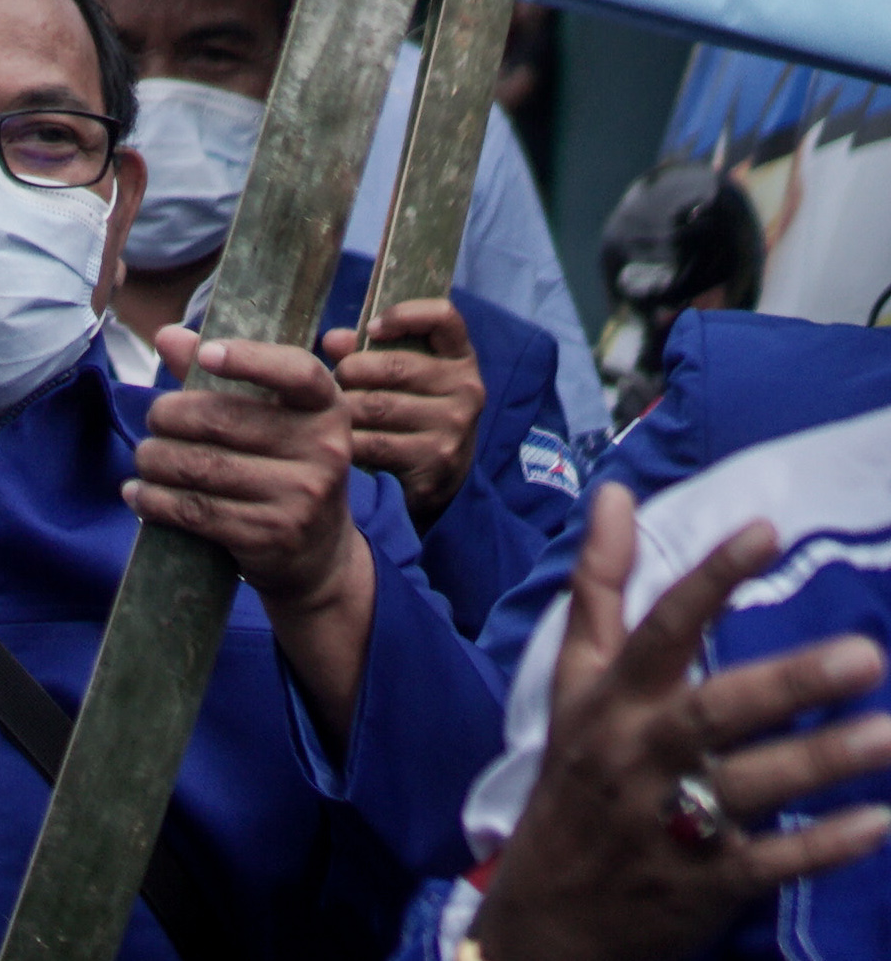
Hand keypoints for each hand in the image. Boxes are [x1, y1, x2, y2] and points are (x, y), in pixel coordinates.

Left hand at [137, 326, 375, 724]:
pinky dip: (155, 500)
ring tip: (146, 459)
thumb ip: (221, 376)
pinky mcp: (271, 535)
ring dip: (154, 460)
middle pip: (219, 419)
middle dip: (168, 417)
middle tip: (154, 422)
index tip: (207, 354)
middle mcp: (324, 450)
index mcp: (326, 409)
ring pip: (199, 466)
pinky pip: (195, 510)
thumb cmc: (282, 467)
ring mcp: (301, 497)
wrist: (318, 555)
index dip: (250, 359)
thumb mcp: (271, 419)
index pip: (297, 372)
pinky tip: (139, 493)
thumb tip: (168, 336)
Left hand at [323, 297, 485, 530]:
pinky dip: (347, 440)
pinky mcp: (434, 462)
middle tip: (337, 382)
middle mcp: (466, 390)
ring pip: (376, 406)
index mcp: (460, 359)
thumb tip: (334, 340)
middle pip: (394, 366)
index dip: (403, 314)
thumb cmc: (410, 412)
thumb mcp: (400, 376)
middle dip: (350, 371)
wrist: (441, 478)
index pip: (443, 316)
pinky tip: (340, 439)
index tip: (372, 329)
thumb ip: (366, 350)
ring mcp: (454, 428)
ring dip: (344, 408)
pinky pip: (372, 443)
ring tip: (335, 411)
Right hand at [474, 487, 890, 960]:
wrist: (551, 913)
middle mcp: (639, 754)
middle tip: (866, 655)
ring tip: (890, 737)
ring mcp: (671, 822)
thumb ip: (602, 589)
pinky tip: (878, 825)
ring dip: (823, 761)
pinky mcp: (706, 884)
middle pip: (714, 710)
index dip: (711, 577)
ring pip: (753, 786)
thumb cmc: (576, 777)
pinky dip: (822, 846)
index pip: (660, 627)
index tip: (766, 530)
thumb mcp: (575, 682)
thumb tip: (616, 495)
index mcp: (611, 701)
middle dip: (788, 683)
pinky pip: (772, 862)